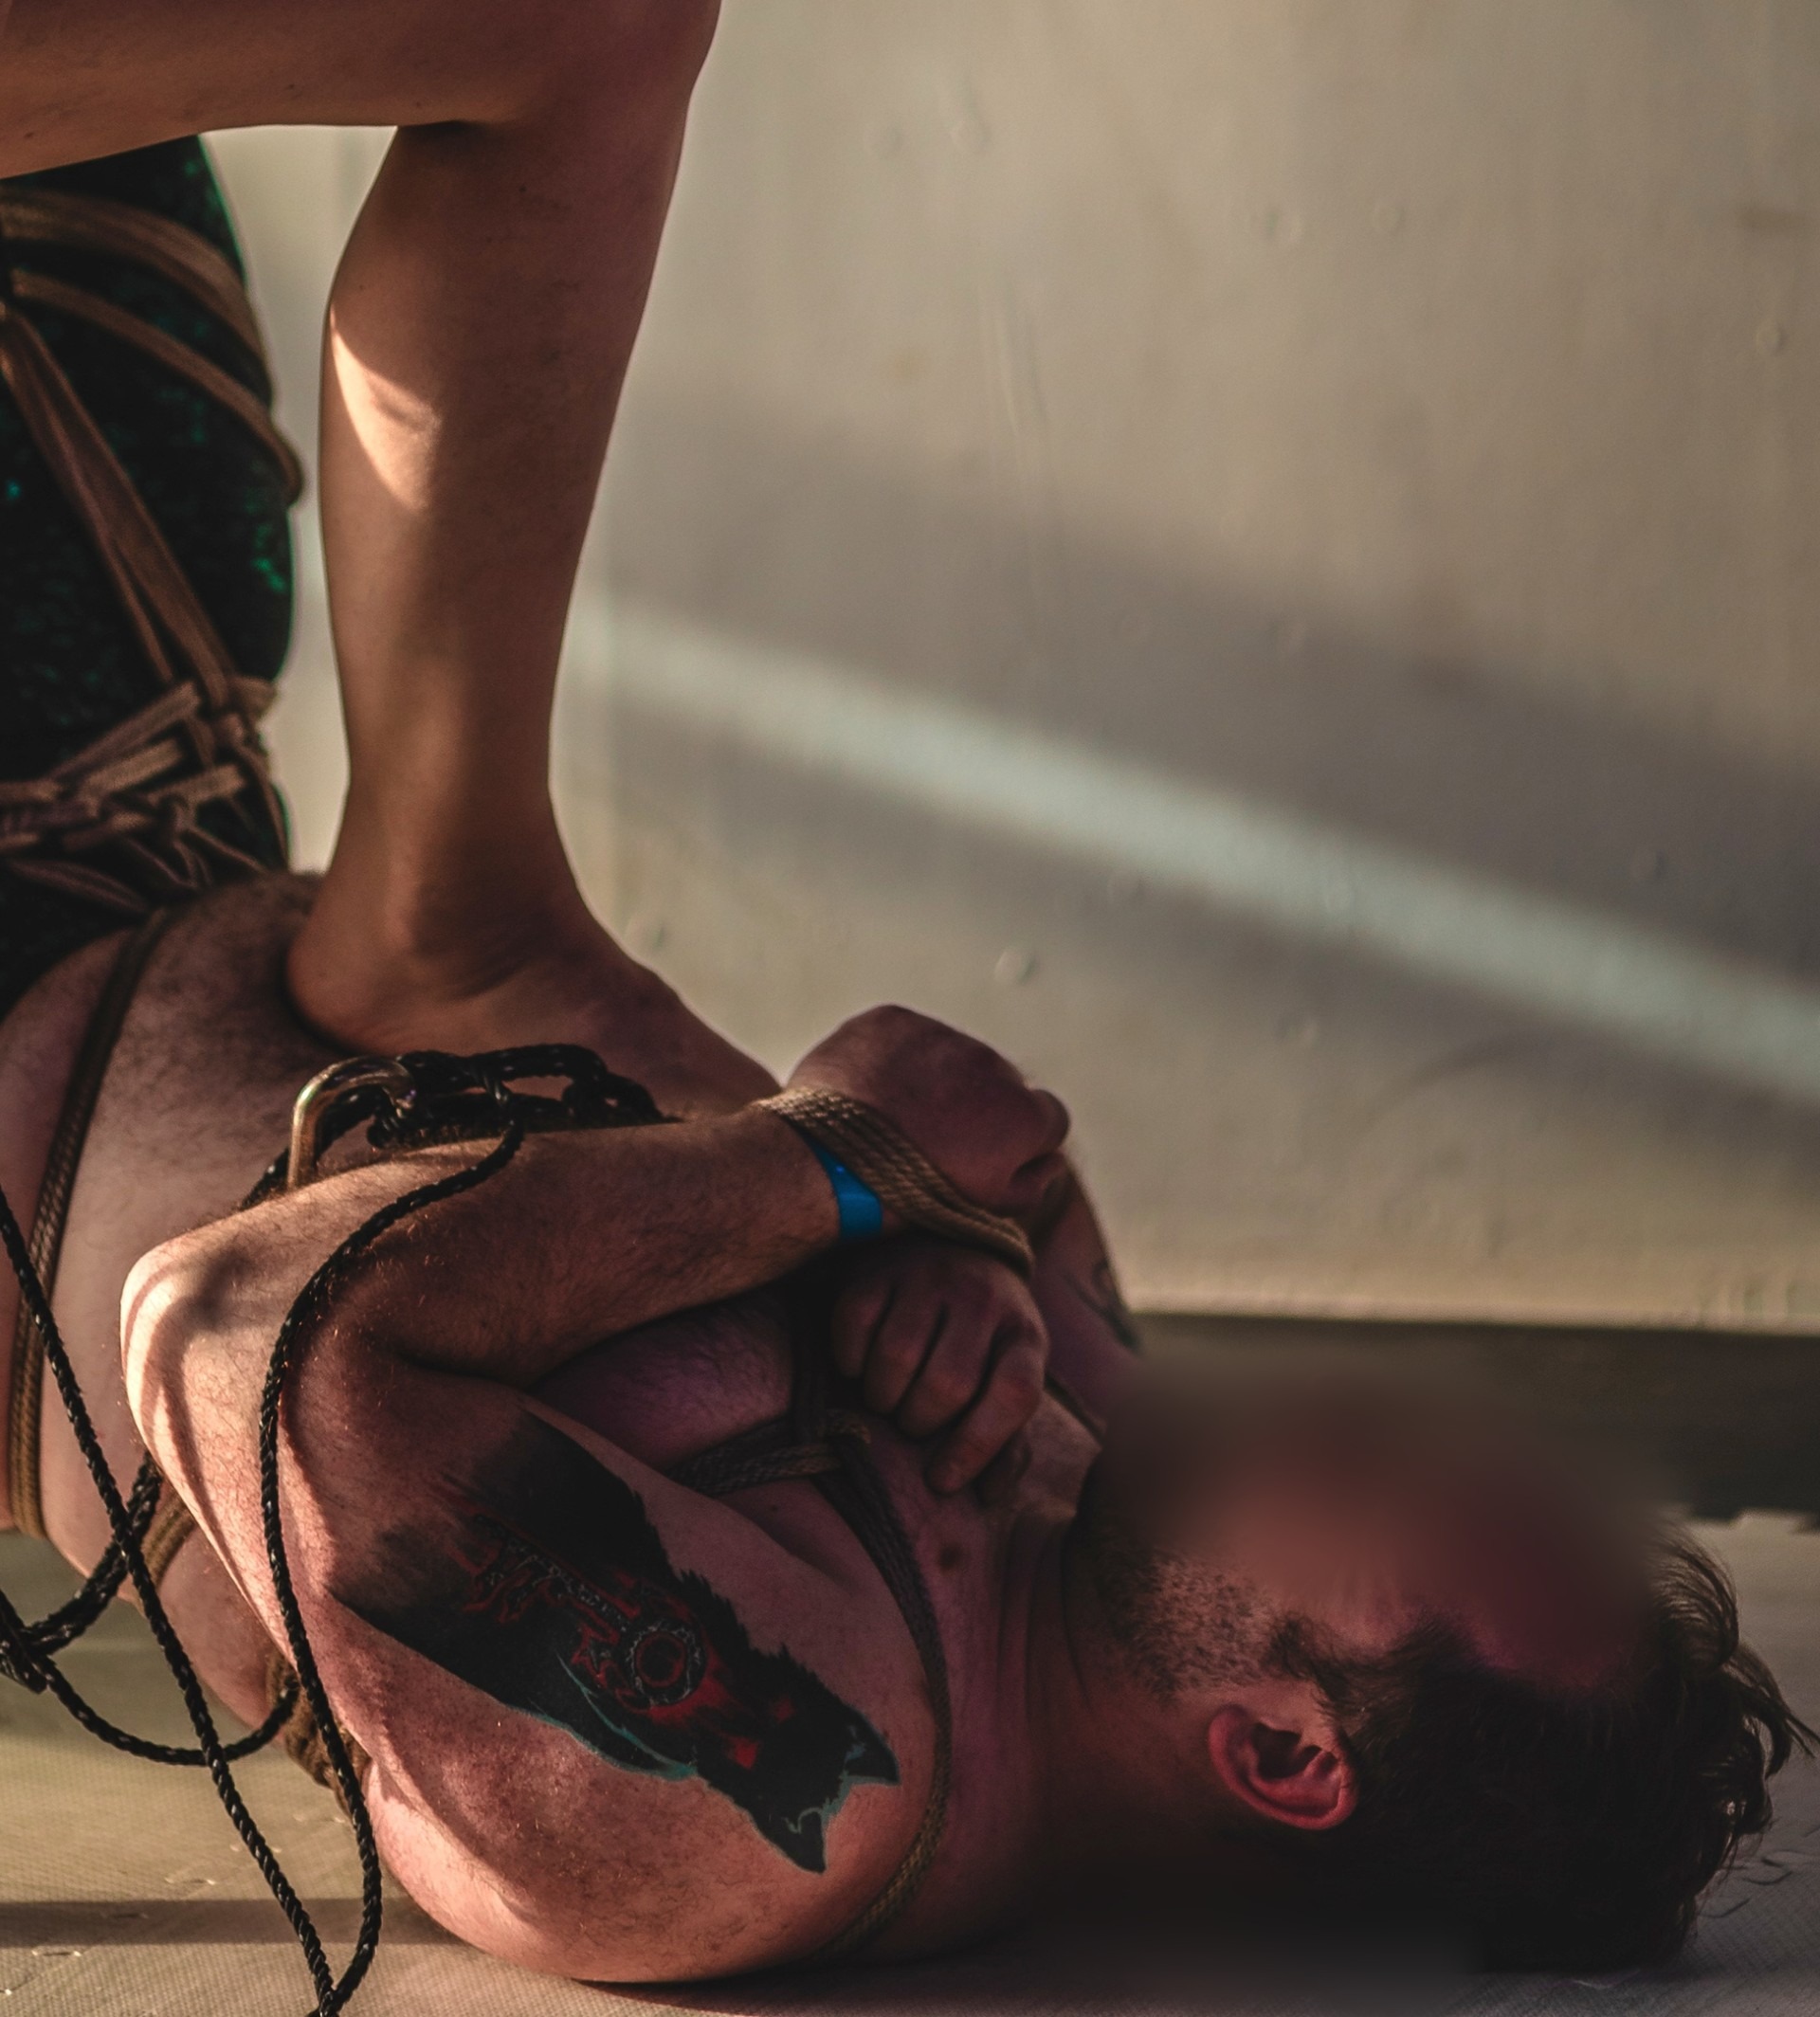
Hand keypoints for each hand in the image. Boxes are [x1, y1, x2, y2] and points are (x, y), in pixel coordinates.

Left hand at [787, 1005, 1069, 1220]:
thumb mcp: (983, 1209)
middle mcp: (992, 1063)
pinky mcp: (892, 1018)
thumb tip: (1051, 1158)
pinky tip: (869, 1090)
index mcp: (1023, 1113)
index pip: (1048, 1115)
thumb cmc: (907, 1199)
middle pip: (997, 1080)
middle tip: (930, 1136)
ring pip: (949, 1054)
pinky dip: (892, 1057)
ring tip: (892, 1116)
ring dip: (933, 1077)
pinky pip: (904, 1035)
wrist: (825, 1165)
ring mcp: (940, 1034)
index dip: (1019, 1138)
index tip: (987, 1152)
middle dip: (975, 1103)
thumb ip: (1032, 1181)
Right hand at [832, 1237, 1048, 1492]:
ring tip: (888, 1399)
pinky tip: (860, 1367)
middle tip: (912, 1424)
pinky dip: (849, 1361)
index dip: (978, 1446)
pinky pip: (853, 1324)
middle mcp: (983, 1299)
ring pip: (896, 1356)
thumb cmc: (981, 1339)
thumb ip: (1007, 1440)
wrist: (950, 1249)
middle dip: (920, 1422)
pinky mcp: (881, 1269)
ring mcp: (931, 1277)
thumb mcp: (1007, 1378)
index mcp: (1025, 1335)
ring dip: (882, 1397)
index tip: (941, 1481)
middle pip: (948, 1383)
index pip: (1013, 1393)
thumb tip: (988, 1494)